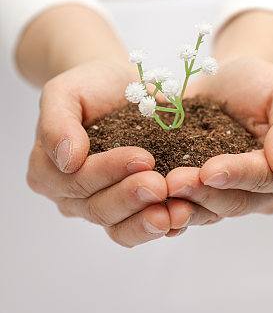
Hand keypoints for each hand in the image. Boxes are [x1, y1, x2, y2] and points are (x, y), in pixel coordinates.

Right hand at [27, 60, 170, 247]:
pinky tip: (183, 215)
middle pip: (98, 208)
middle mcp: (69, 196)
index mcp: (47, 171)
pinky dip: (164, 224)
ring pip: (119, 227)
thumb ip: (57, 122)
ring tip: (177, 211)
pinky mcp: (130, 207)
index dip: (108, 172)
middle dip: (131, 198)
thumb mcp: (64, 92)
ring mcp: (100, 204)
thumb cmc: (88, 86)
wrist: (116, 87)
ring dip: (148, 222)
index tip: (143, 157)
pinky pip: (142, 226)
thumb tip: (66, 160)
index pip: (76, 180)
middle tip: (161, 186)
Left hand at [165, 57, 272, 234]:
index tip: (209, 170)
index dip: (237, 175)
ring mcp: (231, 196)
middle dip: (203, 193)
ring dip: (183, 203)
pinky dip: (169, 208)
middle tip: (174, 182)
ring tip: (158, 191)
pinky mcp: (203, 193)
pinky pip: (188, 207)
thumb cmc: (260, 83)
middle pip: (235, 201)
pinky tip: (150, 205)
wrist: (228, 82)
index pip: (264, 178)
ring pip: (209, 211)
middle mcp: (263, 192)